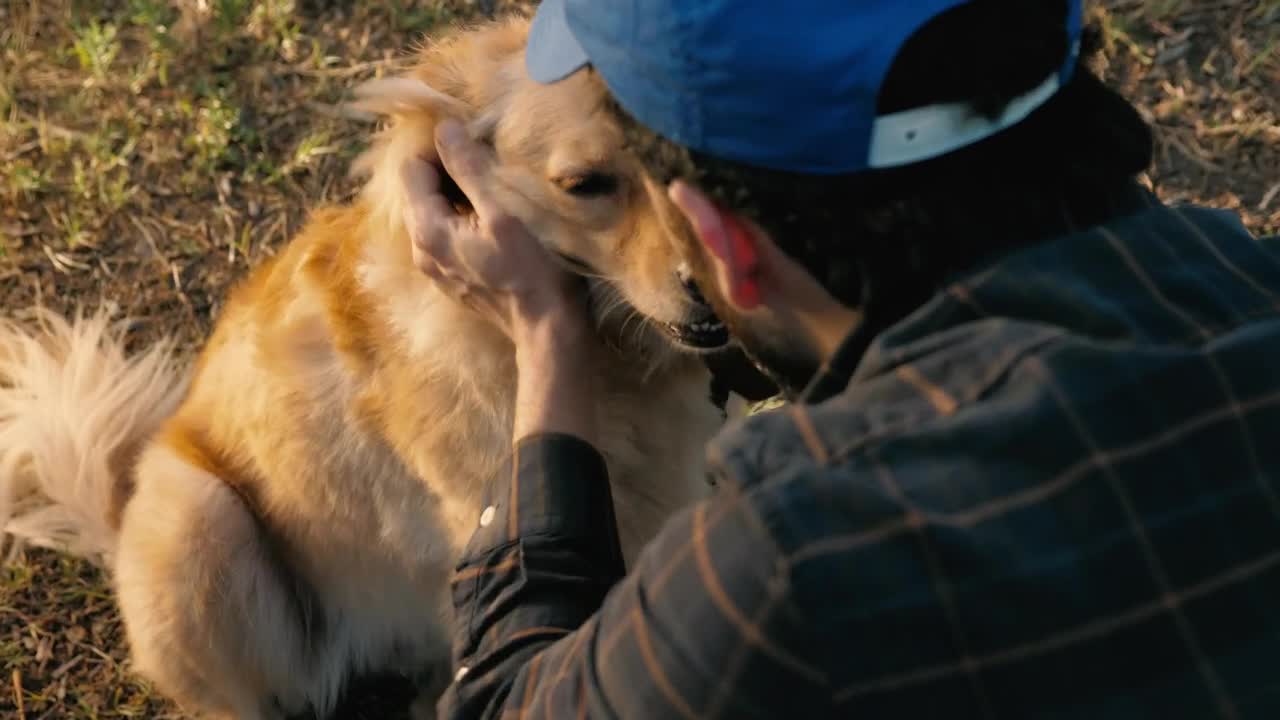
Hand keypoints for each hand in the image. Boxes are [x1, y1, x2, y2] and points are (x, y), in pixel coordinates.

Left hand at [400, 119, 587, 337]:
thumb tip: (445, 129)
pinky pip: (444, 234)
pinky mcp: (450, 276)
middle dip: (447, 171)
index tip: (476, 148)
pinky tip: (491, 222)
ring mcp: (434, 266)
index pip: (411, 169)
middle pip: (418, 190)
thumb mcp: (503, 211)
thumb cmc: (533, 269)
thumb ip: (469, 168)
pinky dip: (460, 218)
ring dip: (456, 194)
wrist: (547, 327)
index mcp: (428, 230)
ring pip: (432, 211)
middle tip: (487, 166)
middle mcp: (420, 249)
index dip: (440, 151)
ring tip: (492, 192)